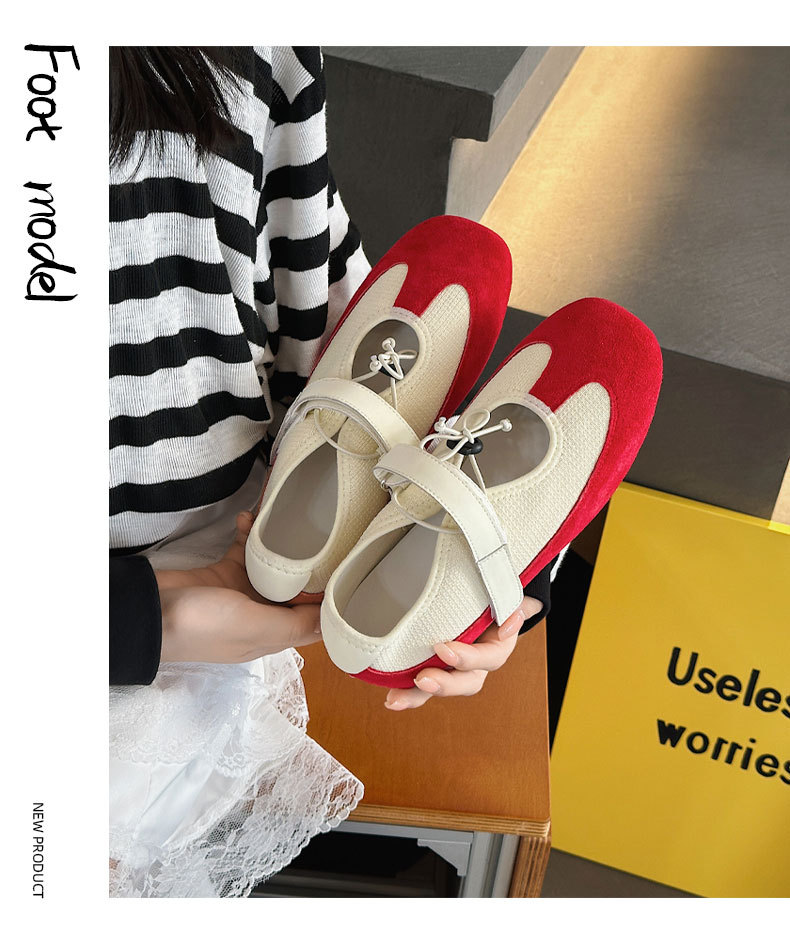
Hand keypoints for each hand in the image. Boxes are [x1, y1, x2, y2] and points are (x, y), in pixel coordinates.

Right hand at [156, 512, 321, 664]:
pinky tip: (249, 518)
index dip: (331, 599)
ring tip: (287, 519)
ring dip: (280, 544)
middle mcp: (261, 615)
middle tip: (325, 535)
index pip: (312, 620)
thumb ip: (294, 625)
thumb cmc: (204, 625)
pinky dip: (249, 534)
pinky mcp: (224, 571)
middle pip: (296, 589)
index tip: (348, 570)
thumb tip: (334, 624)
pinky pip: (245, 550)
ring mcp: (242, 592)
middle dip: (310, 565)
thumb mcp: (254, 628)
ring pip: (273, 566)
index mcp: (272, 636)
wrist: (149, 610)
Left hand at [383, 596, 542, 709]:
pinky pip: (421, 684)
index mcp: (497, 647)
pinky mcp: (434, 668)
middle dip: (443, 684)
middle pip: (465, 683)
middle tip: (422, 679)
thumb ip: (514, 603)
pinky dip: (405, 692)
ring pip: (440, 688)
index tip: (443, 650)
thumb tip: (513, 618)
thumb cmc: (492, 597)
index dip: (468, 658)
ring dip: (418, 696)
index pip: (488, 658)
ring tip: (396, 699)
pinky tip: (390, 698)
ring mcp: (454, 669)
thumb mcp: (507, 596)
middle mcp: (477, 665)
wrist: (480, 599)